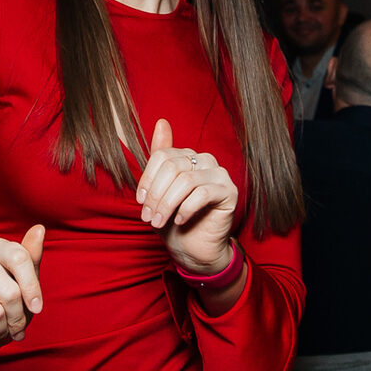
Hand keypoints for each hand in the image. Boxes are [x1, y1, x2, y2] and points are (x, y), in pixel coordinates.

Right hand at [0, 224, 45, 359]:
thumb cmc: (4, 299)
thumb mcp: (24, 281)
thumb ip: (32, 257)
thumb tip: (39, 229)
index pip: (20, 258)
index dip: (32, 288)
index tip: (36, 309)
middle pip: (10, 293)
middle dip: (18, 319)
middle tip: (16, 327)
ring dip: (1, 329)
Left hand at [135, 119, 238, 274]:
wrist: (193, 249)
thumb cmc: (173, 220)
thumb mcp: (159, 191)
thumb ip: (158, 160)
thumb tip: (161, 121)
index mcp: (186, 156)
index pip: (162, 156)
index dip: (147, 179)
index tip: (140, 202)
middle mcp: (204, 160)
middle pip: (172, 167)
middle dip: (156, 195)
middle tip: (148, 217)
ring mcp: (219, 174)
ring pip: (185, 181)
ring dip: (167, 205)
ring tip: (158, 222)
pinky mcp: (230, 191)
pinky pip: (202, 194)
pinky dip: (185, 209)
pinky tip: (179, 221)